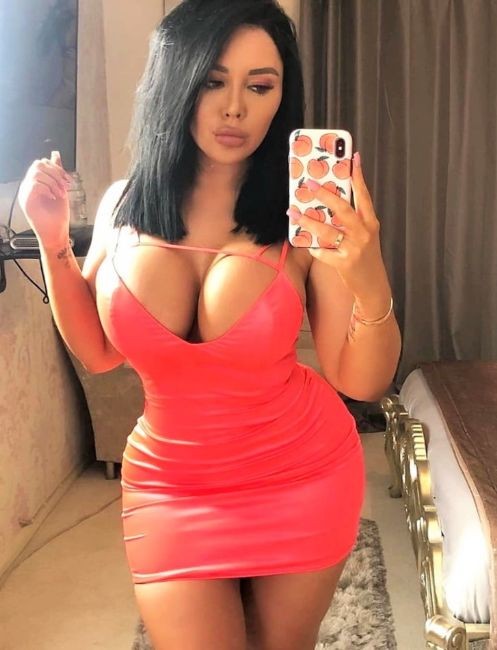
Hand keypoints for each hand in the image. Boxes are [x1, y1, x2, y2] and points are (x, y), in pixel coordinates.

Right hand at [18, 151, 71, 247]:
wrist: (57, 234)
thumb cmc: (58, 216)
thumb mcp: (61, 189)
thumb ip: (57, 172)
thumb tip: (55, 154)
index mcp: (35, 184)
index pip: (41, 164)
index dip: (57, 168)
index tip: (68, 181)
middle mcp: (28, 187)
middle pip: (38, 165)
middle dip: (55, 173)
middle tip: (65, 186)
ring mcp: (25, 193)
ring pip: (36, 173)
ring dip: (53, 181)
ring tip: (60, 193)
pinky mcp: (26, 200)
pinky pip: (34, 184)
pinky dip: (48, 188)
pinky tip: (53, 197)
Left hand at [287, 152, 389, 304]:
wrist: (373, 286)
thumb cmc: (366, 258)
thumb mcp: (366, 236)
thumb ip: (353, 221)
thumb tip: (330, 204)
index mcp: (370, 223)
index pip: (364, 196)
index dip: (358, 177)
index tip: (352, 158)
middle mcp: (364, 233)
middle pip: (343, 209)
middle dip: (325, 195)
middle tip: (311, 184)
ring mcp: (354, 248)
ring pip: (327, 230)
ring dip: (308, 221)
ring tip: (294, 213)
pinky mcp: (344, 263)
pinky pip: (323, 252)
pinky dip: (314, 248)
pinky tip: (306, 244)